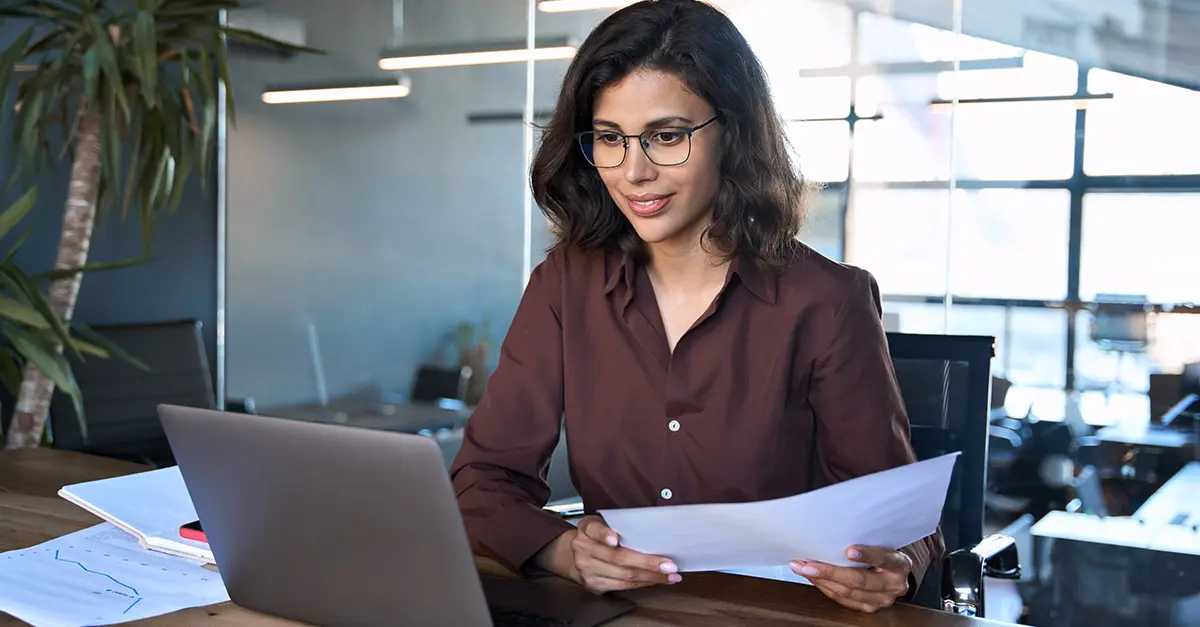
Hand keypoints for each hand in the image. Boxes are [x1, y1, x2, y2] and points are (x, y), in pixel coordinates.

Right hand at [569, 515, 681, 592]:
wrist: (575, 555)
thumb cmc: (596, 536)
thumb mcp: (602, 523)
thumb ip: (618, 524)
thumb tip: (651, 531)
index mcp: (587, 529)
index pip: (595, 530)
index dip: (605, 535)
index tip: (615, 539)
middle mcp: (583, 549)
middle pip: (617, 558)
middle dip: (647, 563)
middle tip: (669, 564)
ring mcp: (587, 569)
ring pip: (624, 575)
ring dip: (651, 577)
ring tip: (669, 575)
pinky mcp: (593, 584)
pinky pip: (622, 586)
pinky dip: (642, 583)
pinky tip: (655, 580)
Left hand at [790, 545, 911, 612]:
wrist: (896, 571)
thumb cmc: (883, 550)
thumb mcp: (881, 542)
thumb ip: (866, 539)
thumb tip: (832, 531)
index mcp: (900, 564)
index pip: (884, 558)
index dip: (867, 554)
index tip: (849, 550)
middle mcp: (894, 584)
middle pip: (860, 580)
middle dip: (830, 572)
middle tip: (807, 564)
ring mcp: (882, 599)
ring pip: (848, 592)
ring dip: (821, 580)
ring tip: (802, 568)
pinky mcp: (870, 607)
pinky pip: (843, 599)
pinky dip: (825, 587)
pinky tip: (812, 577)